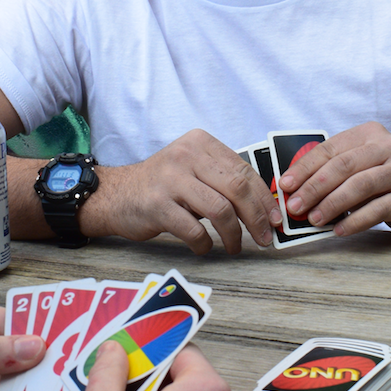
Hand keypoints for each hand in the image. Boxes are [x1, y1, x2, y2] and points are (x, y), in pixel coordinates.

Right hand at [90, 129, 277, 253]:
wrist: (116, 194)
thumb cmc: (164, 185)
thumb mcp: (194, 170)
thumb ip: (224, 179)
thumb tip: (265, 206)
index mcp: (201, 143)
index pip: (244, 170)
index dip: (264, 198)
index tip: (274, 218)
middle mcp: (187, 155)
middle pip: (237, 188)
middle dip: (256, 216)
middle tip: (264, 237)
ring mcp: (171, 179)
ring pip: (220, 210)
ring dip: (234, 234)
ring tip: (235, 246)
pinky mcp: (157, 205)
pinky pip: (194, 230)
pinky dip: (205, 244)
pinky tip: (204, 247)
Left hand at [276, 122, 390, 236]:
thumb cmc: (382, 184)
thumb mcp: (358, 169)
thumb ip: (331, 172)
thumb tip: (294, 190)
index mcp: (370, 134)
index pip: (331, 148)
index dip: (305, 167)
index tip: (285, 185)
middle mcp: (389, 146)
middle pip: (344, 166)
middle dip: (314, 187)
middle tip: (295, 206)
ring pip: (360, 185)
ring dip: (332, 204)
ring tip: (314, 219)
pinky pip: (377, 209)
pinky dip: (355, 221)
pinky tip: (339, 230)